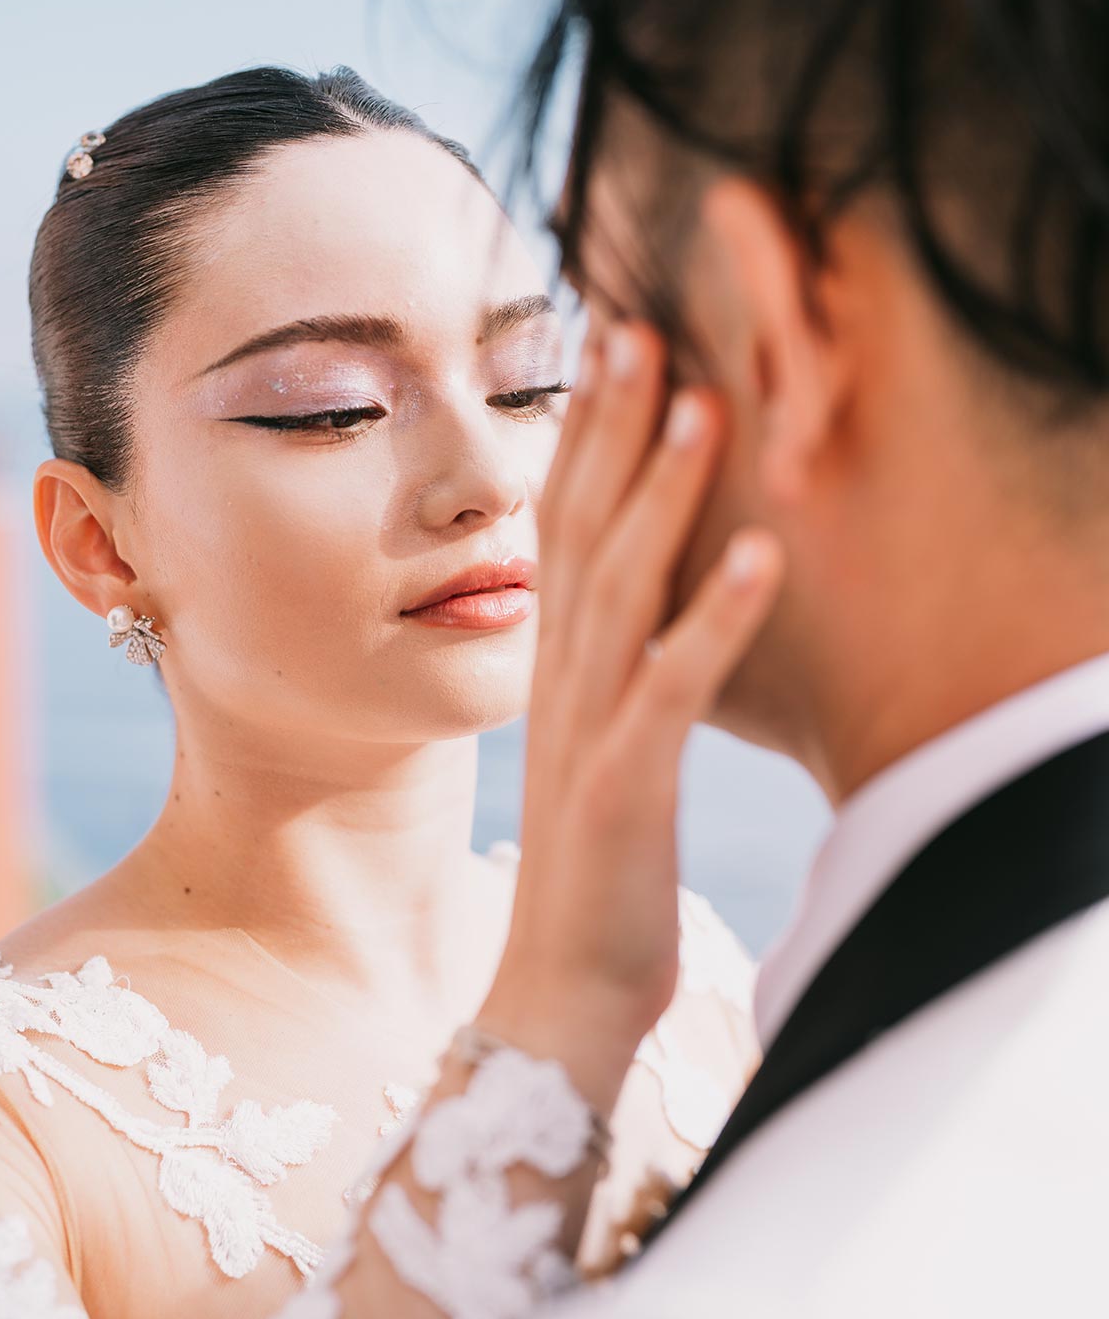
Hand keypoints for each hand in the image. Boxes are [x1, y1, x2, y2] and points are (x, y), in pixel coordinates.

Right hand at [481, 318, 783, 1114]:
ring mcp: (589, 731)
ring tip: (706, 404)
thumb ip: (614, 670)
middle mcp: (562, 681)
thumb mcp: (604, 749)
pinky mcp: (626, 787)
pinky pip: (674, 689)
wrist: (560, 994)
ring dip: (664, 494)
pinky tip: (759, 553)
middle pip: (580, 530)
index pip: (561, 526)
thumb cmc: (598, 871)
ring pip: (622, 589)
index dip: (586, 432)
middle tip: (637, 324)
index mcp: (559, 668)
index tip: (610, 343)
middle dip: (612, 425)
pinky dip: (717, 619)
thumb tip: (637, 608)